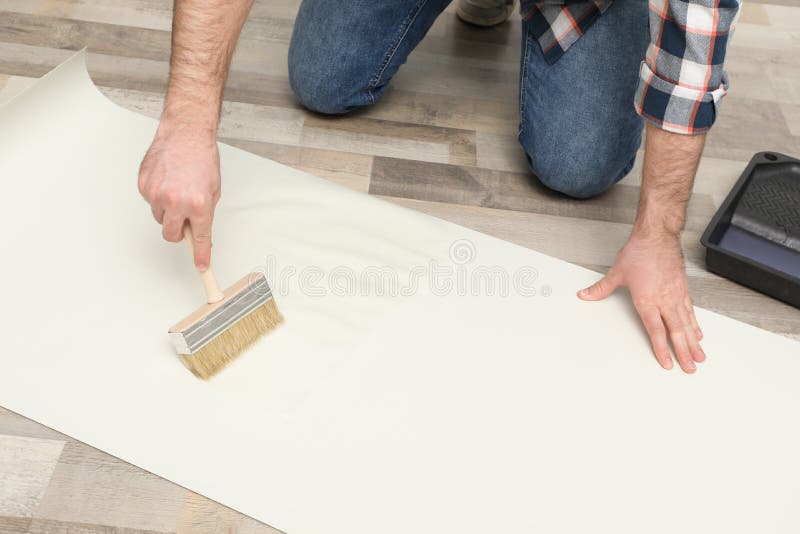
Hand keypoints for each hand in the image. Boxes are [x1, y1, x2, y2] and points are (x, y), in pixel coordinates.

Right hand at [138, 123, 220, 270]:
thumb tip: (198, 232)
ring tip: (177, 189)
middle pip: (171, 235)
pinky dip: (158, 195)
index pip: (198, 238)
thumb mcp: (213, 190)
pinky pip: (150, 201)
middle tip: (184, 221)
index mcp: (198, 204)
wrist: (185, 134)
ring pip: (160, 217)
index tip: (201, 267)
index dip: (200, 255)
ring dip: (168, 210)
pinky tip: (167, 180)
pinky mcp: (143, 185)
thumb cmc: (202, 158)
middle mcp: (176, 201)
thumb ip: (205, 213)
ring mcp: (157, 194)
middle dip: (178, 232)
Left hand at [577, 231, 704, 372]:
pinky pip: (690, 311)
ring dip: (693, 342)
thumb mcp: (616, 273)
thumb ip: (600, 289)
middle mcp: (664, 301)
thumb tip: (584, 295)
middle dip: (683, 352)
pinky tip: (698, 334)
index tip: (668, 364)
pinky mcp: (683, 289)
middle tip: (690, 368)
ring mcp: (676, 295)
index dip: (662, 349)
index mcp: (647, 300)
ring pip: (686, 324)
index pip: (656, 331)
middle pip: (676, 332)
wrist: (657, 236)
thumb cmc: (639, 253)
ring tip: (700, 357)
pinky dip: (694, 324)